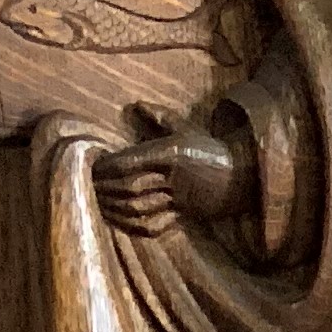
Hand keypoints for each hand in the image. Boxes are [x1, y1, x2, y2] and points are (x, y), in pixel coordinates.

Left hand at [92, 119, 245, 236]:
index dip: (105, 166)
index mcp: (170, 154)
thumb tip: (136, 105)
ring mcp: (179, 200)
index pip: (128, 162)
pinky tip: (120, 222)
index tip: (91, 165)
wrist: (244, 177)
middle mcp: (173, 178)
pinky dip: (133, 227)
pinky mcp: (185, 217)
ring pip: (139, 208)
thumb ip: (159, 116)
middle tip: (86, 184)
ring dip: (114, 208)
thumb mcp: (186, 128)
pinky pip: (155, 226)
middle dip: (105, 187)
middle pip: (129, 186)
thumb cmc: (211, 149)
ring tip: (98, 203)